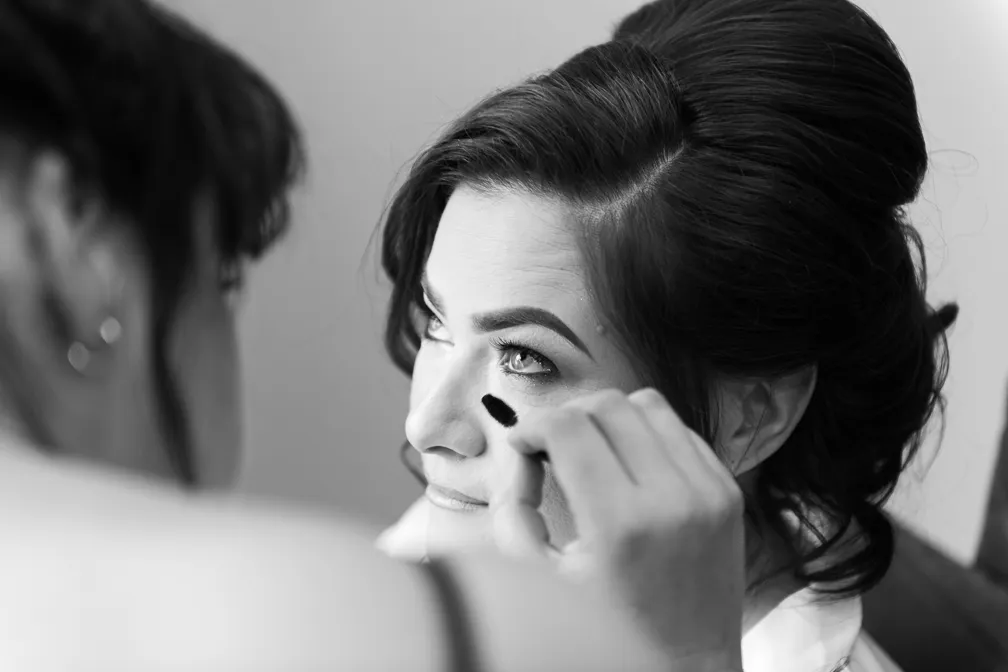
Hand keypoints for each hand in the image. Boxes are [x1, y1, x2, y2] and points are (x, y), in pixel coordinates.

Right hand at [494, 388, 744, 669]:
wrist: (688, 665)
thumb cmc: (609, 630)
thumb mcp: (542, 581)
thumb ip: (512, 512)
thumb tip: (520, 456)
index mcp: (620, 525)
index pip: (567, 427)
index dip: (532, 424)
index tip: (522, 445)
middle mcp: (671, 499)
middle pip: (607, 405)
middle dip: (568, 416)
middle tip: (552, 448)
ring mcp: (708, 492)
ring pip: (648, 405)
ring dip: (610, 419)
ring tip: (594, 453)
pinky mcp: (728, 492)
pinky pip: (681, 431)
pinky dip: (649, 436)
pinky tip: (632, 469)